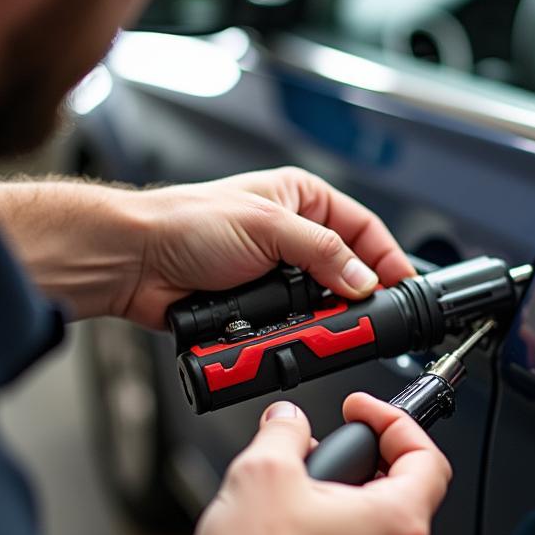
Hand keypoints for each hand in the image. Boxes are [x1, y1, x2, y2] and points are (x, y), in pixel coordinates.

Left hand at [122, 168, 415, 327]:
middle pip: (347, 269)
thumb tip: (363, 279)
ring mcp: (275, 273)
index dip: (385, 257)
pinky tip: (295, 335)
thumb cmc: (184, 222)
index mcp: (301, 199)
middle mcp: (292, 235)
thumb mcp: (267, 226)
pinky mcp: (257, 306)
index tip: (401, 285)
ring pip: (320, 302)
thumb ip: (323, 253)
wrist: (132, 261)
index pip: (362, 228)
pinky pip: (291, 324)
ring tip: (327, 326)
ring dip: (322, 316)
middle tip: (367, 314)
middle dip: (355, 294)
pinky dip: (294, 333)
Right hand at [191, 394, 451, 534]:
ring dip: (343, 510)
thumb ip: (283, 432)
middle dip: (361, 464)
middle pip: (400, 495)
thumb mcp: (263, 473)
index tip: (362, 413)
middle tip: (325, 453)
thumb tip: (287, 421)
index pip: (426, 454)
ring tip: (299, 500)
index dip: (394, 422)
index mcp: (397, 522)